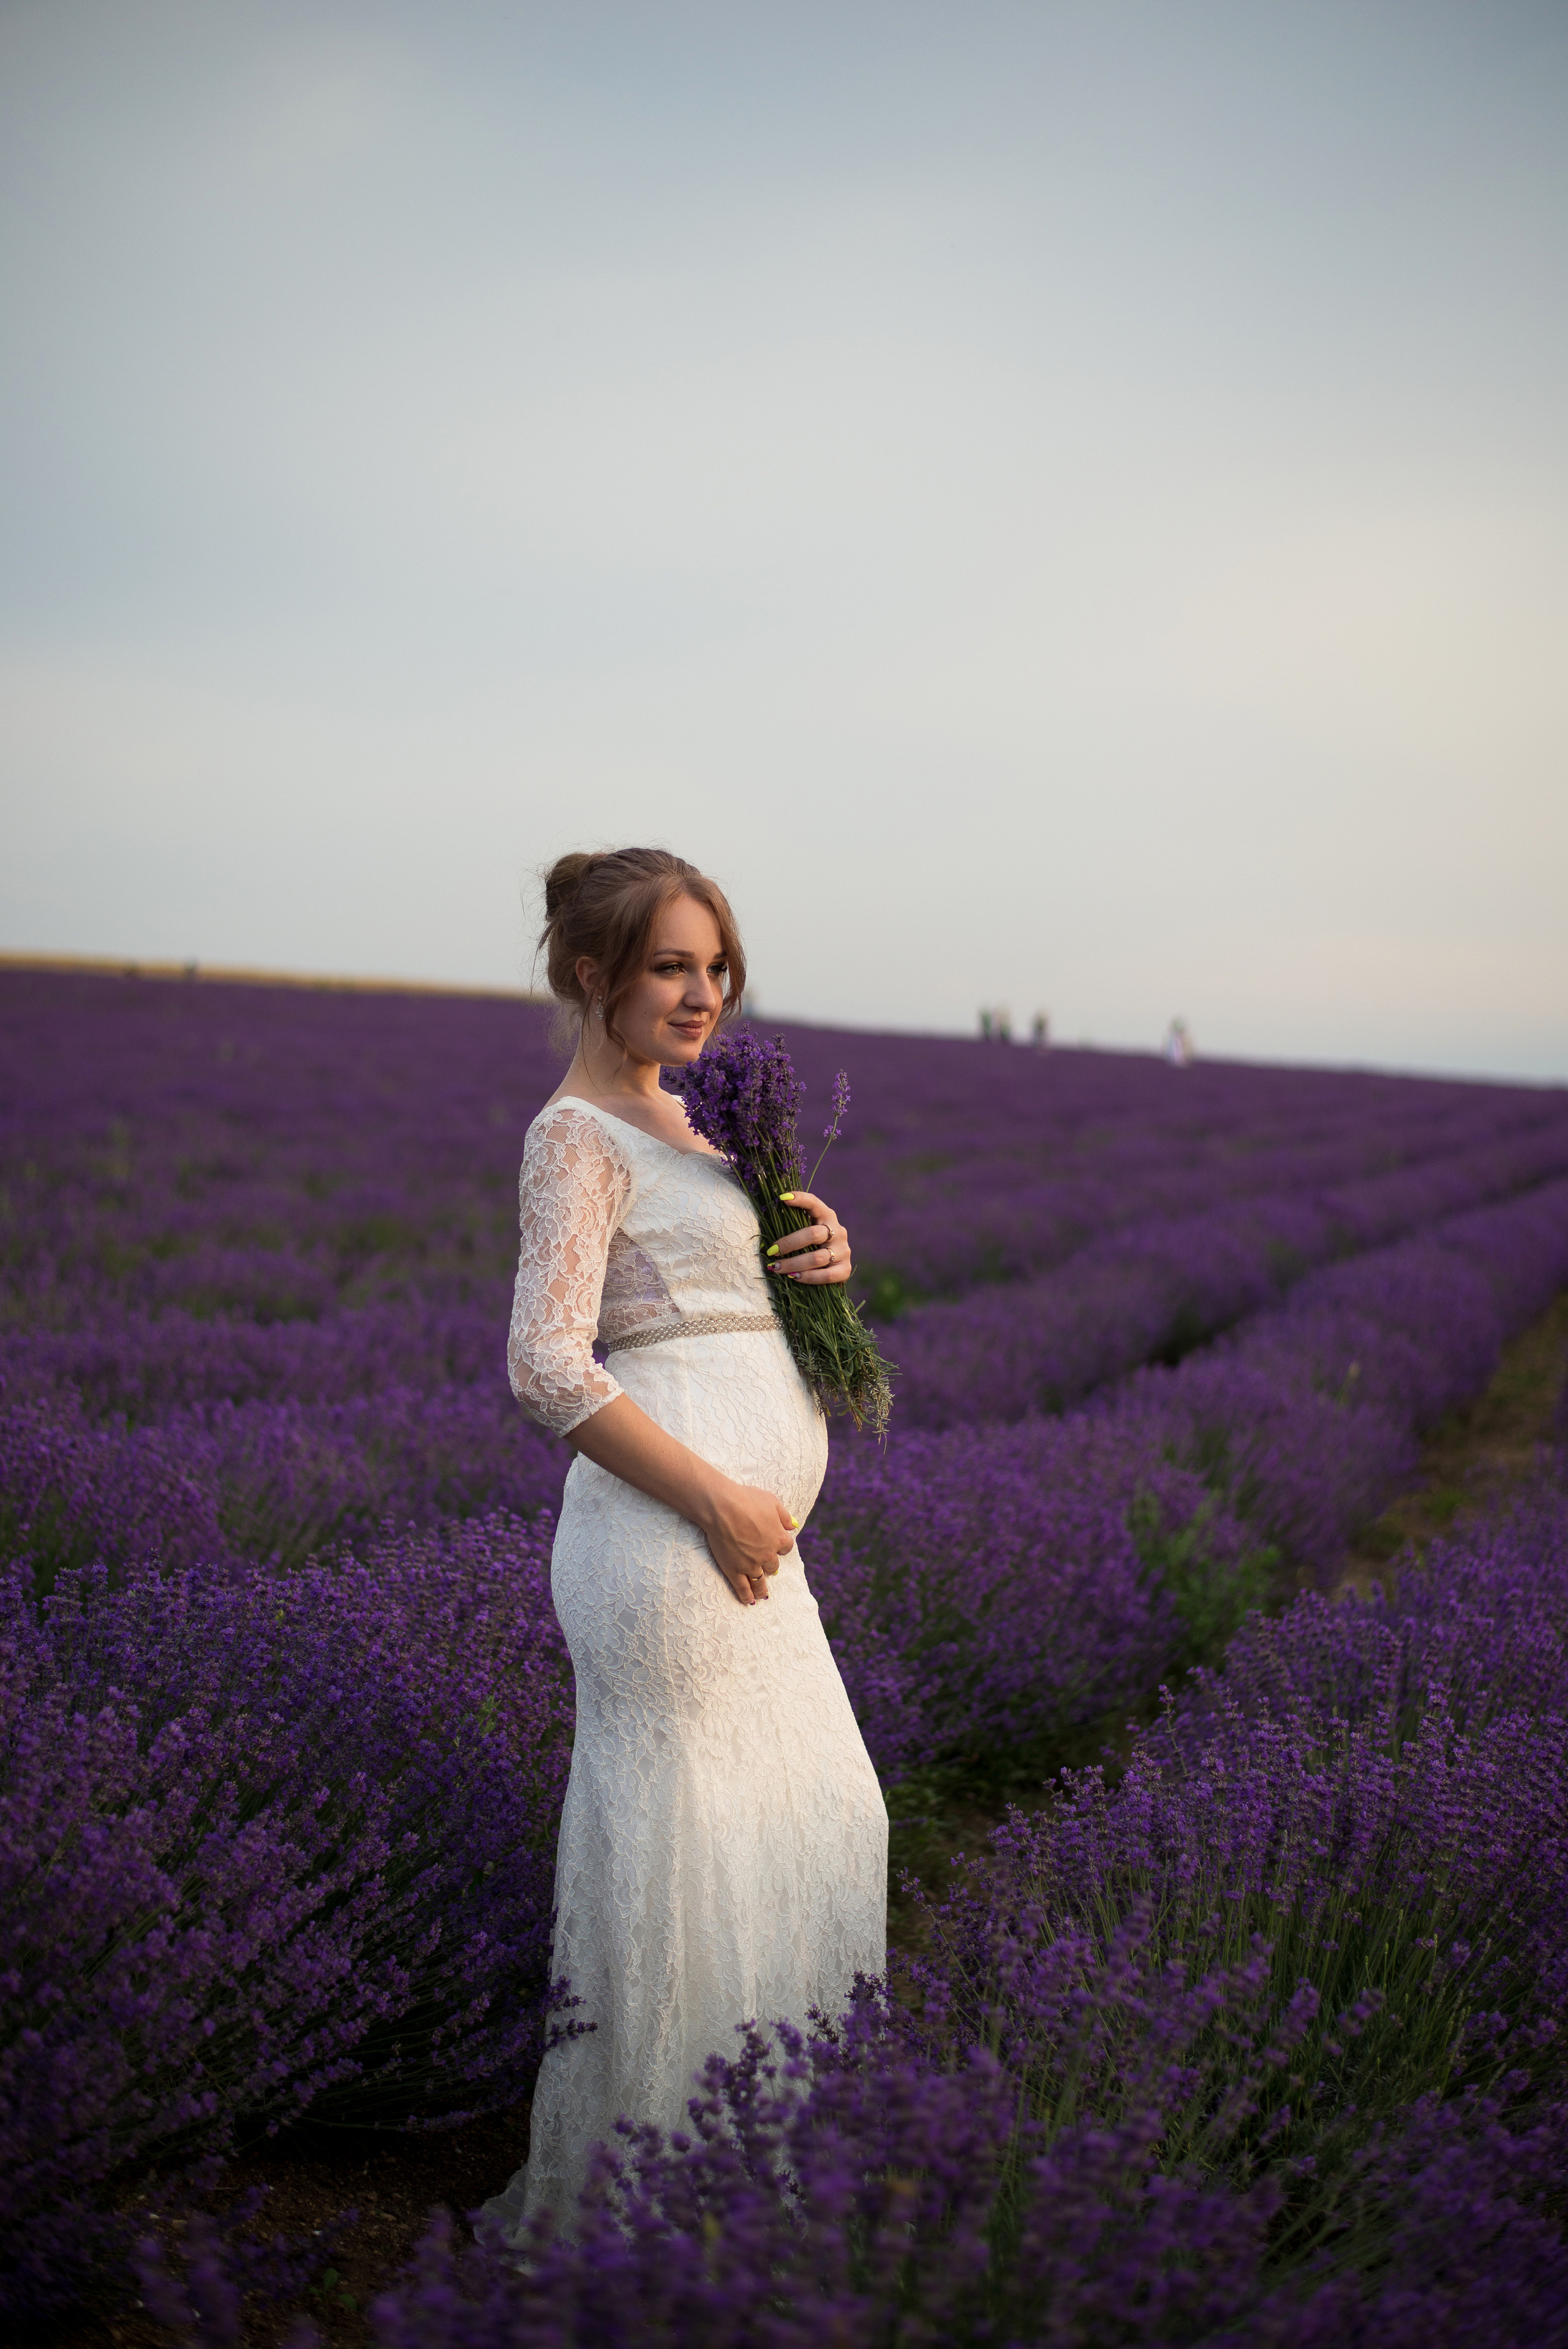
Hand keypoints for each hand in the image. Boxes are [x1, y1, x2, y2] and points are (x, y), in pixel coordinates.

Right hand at [699, 1478, 797, 1605]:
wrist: (723, 1508)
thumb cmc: (747, 1499)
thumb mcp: (772, 1501)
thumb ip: (784, 1515)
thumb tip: (793, 1525)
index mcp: (779, 1538)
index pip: (786, 1547)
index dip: (781, 1546)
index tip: (776, 1546)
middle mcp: (768, 1555)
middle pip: (773, 1565)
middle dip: (770, 1565)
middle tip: (767, 1567)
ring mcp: (751, 1565)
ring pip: (760, 1581)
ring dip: (762, 1588)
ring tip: (763, 1595)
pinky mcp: (734, 1570)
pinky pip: (743, 1587)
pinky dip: (747, 1596)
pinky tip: (749, 1601)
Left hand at [767, 1191, 852, 1285]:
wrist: (833, 1269)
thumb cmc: (811, 1246)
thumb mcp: (805, 1232)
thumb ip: (793, 1226)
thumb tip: (766, 1222)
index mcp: (827, 1216)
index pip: (814, 1203)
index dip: (800, 1199)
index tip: (782, 1198)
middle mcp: (838, 1231)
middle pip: (813, 1234)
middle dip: (789, 1243)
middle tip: (772, 1251)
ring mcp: (844, 1251)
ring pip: (817, 1258)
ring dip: (793, 1263)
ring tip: (776, 1268)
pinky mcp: (845, 1269)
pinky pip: (826, 1275)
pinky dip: (808, 1277)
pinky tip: (794, 1277)